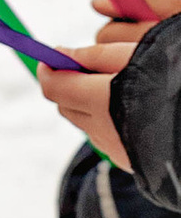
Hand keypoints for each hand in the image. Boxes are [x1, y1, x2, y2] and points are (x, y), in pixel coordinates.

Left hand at [41, 0, 180, 165]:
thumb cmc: (171, 80)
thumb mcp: (134, 55)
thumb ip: (93, 55)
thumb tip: (60, 54)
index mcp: (102, 100)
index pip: (54, 87)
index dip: (49, 69)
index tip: (52, 57)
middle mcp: (103, 129)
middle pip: (65, 105)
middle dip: (68, 85)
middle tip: (87, 68)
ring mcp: (115, 149)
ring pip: (83, 122)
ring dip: (87, 104)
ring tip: (117, 89)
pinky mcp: (128, 163)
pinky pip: (103, 138)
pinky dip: (105, 122)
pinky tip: (129, 110)